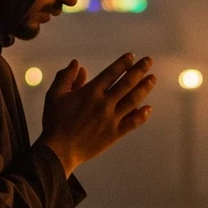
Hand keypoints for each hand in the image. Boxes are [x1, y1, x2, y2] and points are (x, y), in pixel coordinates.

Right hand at [36, 53, 155, 175]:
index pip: (111, 73)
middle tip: (149, 61)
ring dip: (144, 88)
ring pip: (133, 100)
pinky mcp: (114, 134)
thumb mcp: (54, 95)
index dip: (123, 63)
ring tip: (152, 79)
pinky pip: (132, 123)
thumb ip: (66, 77)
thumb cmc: (55, 122)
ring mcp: (111, 119)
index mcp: (91, 92)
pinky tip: (149, 108)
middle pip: (126, 83)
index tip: (132, 56)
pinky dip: (142, 115)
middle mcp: (104, 103)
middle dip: (139, 70)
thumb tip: (76, 64)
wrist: (59, 150)